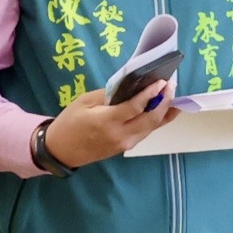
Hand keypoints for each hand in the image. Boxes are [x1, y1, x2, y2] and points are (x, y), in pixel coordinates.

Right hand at [44, 80, 176, 167]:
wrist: (60, 150)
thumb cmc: (69, 122)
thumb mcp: (84, 102)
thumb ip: (109, 94)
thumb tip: (131, 86)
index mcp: (106, 121)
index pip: (136, 107)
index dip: (151, 94)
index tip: (162, 82)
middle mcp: (120, 134)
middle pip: (151, 118)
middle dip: (165, 101)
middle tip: (171, 85)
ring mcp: (125, 143)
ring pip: (152, 127)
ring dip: (164, 110)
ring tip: (170, 94)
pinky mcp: (126, 147)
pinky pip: (146, 132)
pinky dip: (156, 120)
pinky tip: (164, 110)